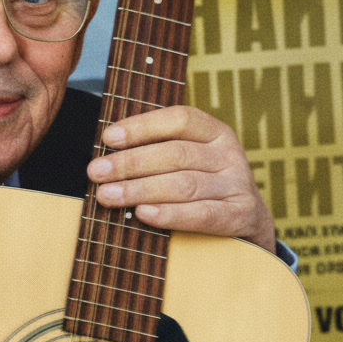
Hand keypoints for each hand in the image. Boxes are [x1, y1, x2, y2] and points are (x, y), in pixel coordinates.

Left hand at [86, 105, 275, 252]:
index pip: (178, 120)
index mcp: (214, 132)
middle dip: (130, 163)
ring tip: (108, 195)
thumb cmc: (202, 185)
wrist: (246, 222)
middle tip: (96, 172)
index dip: (142, 127)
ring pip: (183, 184)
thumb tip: (106, 155)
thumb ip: (156, 150)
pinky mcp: (239, 215)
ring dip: (140, 189)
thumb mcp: (188, 159)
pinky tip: (143, 214)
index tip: (108, 138)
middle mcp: (228, 154)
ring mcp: (237, 185)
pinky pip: (201, 215)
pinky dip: (169, 214)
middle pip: (175, 154)